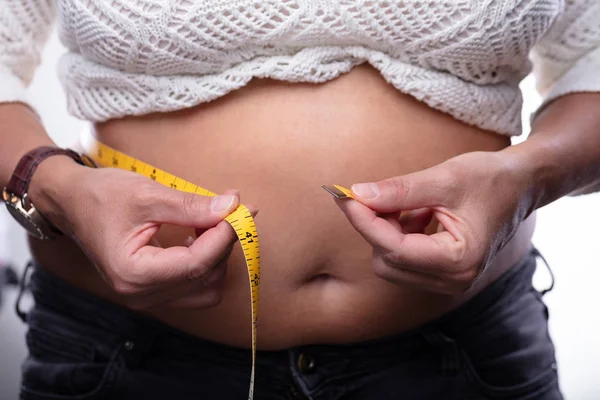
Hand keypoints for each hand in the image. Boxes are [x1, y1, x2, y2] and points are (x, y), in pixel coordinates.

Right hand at [31, 158, 255, 309]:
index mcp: (133, 273)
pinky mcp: (154, 292)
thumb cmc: (101, 196)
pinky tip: (198, 236)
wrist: (71, 203)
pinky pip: (195, 287)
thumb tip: (234, 207)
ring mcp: (147, 298)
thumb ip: (192, 205)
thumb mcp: (147, 194)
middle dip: (223, 242)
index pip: (197, 264)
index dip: (225, 235)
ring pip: (207, 287)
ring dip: (217, 254)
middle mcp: (140, 295)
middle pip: (206, 277)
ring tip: (208, 222)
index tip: (240, 208)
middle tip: (227, 208)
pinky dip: (206, 262)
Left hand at [334, 151, 531, 294]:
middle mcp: (453, 280)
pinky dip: (399, 235)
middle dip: (375, 226)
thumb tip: (357, 195)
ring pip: (390, 262)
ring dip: (387, 230)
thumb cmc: (489, 179)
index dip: (364, 220)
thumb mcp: (444, 179)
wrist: (520, 187)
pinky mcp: (442, 275)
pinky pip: (402, 261)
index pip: (393, 247)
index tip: (345, 196)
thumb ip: (398, 191)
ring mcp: (448, 281)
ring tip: (410, 203)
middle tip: (377, 194)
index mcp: (459, 260)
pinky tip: (417, 213)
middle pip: (386, 260)